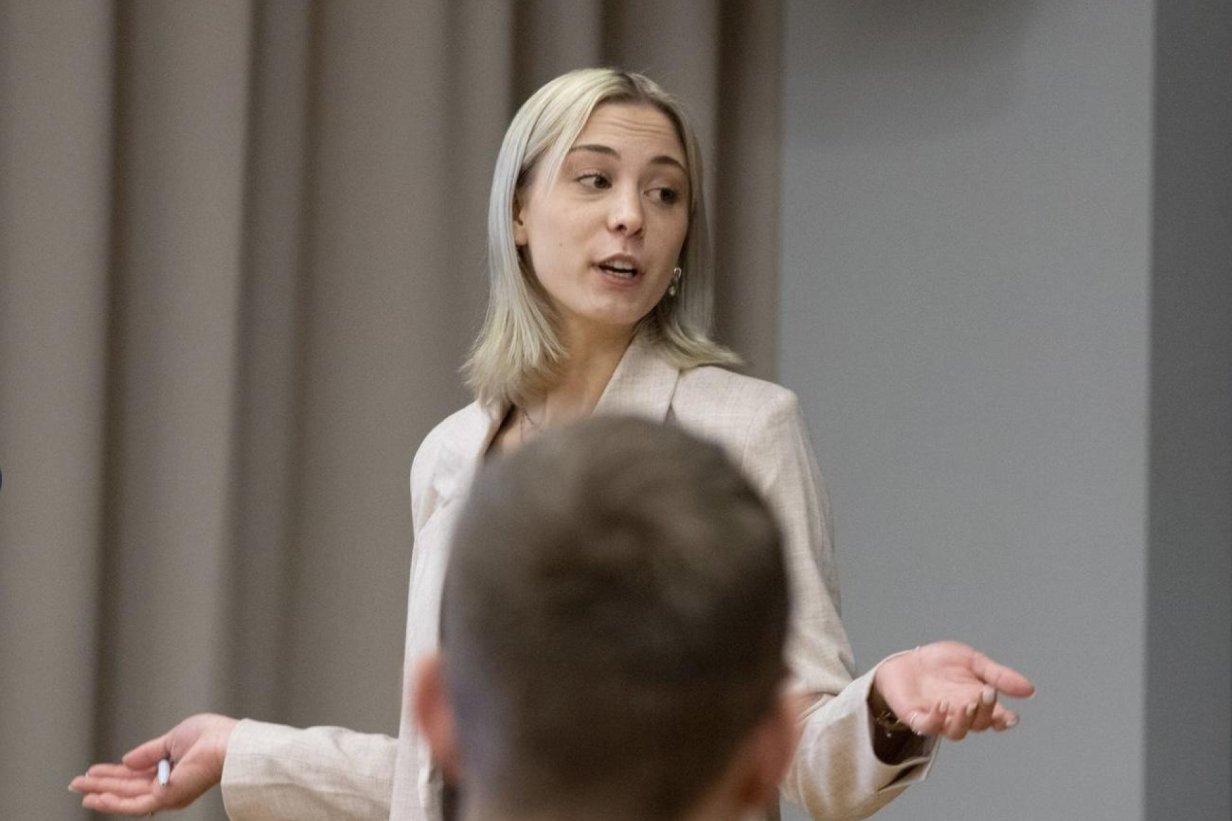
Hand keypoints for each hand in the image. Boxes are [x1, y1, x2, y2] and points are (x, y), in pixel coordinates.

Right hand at [69, 713, 238, 815]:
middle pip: (127, 787)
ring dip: (101, 792)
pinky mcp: (166, 798)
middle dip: (101, 784)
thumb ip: (148, 752)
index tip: (93, 770)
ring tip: (79, 788)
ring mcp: (166, 793)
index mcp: (171, 768)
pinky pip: (133, 805)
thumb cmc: (211, 736)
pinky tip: (95, 797)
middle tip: (77, 782)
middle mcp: (167, 784)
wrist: (227, 743)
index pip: (136, 774)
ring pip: (126, 797)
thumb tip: (125, 760)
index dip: (113, 772)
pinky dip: (113, 802)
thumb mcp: (172, 739)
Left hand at [872, 641, 1034, 740]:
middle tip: (987, 692)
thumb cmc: (941, 663)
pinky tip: (941, 704)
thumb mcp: (973, 661)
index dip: (1005, 720)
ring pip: (957, 732)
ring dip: (964, 720)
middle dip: (986, 711)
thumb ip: (998, 675)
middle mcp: (961, 714)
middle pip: (979, 724)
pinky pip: (929, 727)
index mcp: (978, 702)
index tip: (1011, 716)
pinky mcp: (918, 718)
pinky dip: (936, 719)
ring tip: (966, 703)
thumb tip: (1030, 689)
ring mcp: (940, 718)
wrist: (907, 659)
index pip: (997, 719)